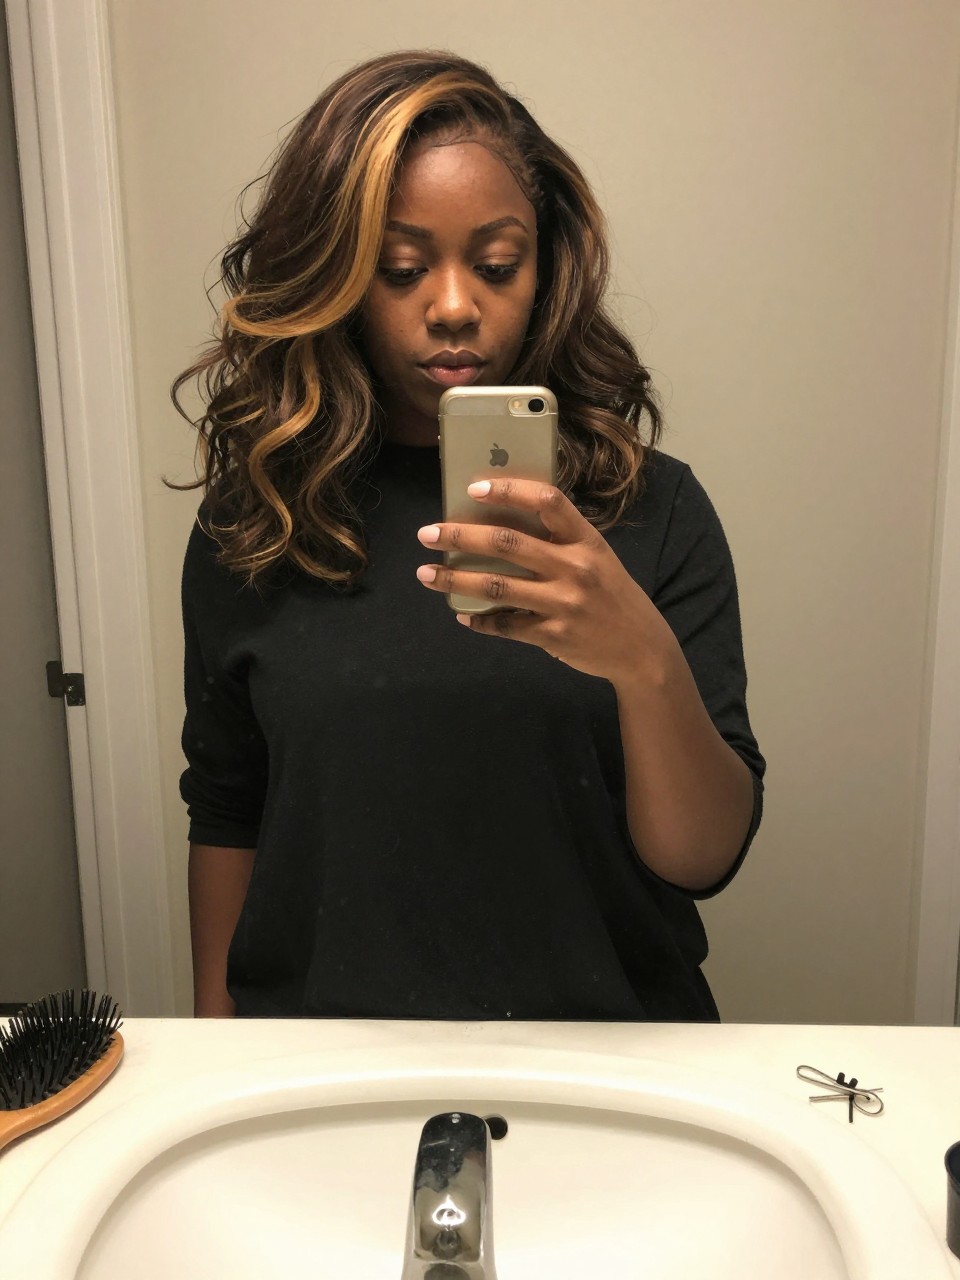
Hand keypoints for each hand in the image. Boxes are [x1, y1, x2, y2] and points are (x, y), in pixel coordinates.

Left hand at [415, 477, 677, 687]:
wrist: (642, 649)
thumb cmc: (611, 595)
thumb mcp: (597, 558)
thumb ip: (559, 541)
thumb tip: (500, 523)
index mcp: (586, 540)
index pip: (547, 501)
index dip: (508, 490)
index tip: (473, 488)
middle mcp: (575, 568)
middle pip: (507, 543)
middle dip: (460, 535)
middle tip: (427, 533)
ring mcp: (564, 603)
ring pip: (497, 585)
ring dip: (455, 578)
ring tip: (426, 574)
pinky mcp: (554, 635)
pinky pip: (506, 625)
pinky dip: (480, 620)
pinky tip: (462, 614)